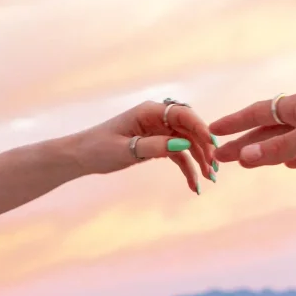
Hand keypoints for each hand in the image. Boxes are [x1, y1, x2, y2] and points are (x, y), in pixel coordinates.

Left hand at [75, 101, 218, 192]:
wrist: (82, 156)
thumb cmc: (99, 148)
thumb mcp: (125, 149)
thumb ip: (154, 146)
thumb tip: (182, 144)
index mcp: (149, 111)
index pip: (182, 114)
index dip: (200, 127)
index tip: (212, 144)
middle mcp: (158, 118)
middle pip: (189, 129)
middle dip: (203, 147)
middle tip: (213, 167)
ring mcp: (159, 131)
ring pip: (187, 142)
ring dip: (199, 159)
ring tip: (209, 178)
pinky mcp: (158, 144)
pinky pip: (178, 154)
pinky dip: (187, 167)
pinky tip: (194, 184)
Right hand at [211, 89, 295, 168]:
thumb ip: (282, 146)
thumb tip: (244, 156)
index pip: (257, 113)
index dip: (234, 123)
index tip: (211, 131)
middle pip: (268, 129)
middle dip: (244, 142)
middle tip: (219, 158)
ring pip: (287, 141)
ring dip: (266, 151)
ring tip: (246, 161)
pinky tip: (289, 166)